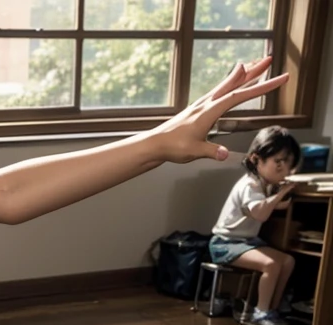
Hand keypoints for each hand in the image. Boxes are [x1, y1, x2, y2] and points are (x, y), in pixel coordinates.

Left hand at [148, 57, 288, 164]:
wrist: (155, 144)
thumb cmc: (172, 147)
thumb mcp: (194, 151)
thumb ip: (211, 151)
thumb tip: (224, 155)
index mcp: (208, 112)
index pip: (239, 96)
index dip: (261, 87)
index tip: (279, 79)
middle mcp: (206, 104)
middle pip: (234, 83)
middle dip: (253, 71)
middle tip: (270, 59)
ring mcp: (202, 104)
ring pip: (226, 85)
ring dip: (242, 74)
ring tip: (256, 64)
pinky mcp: (198, 108)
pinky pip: (219, 91)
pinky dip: (230, 83)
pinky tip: (233, 82)